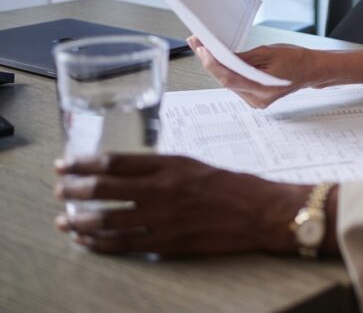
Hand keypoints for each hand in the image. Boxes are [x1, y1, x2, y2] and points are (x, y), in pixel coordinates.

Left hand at [54, 154, 308, 255]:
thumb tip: (128, 174)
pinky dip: (99, 243)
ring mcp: (162, 218)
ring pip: (107, 220)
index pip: (116, 162)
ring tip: (64, 221)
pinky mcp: (166, 242)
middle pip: (104, 189)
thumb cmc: (233, 185)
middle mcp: (162, 189)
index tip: (66, 163)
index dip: (85, 163)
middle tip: (59, 190)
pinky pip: (123, 244)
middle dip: (74, 190)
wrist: (259, 211)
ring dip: (79, 220)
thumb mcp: (195, 165)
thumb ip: (163, 168)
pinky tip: (86, 241)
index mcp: (170, 164)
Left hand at [189, 37, 331, 108]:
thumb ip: (244, 57)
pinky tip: (219, 59)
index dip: (212, 64)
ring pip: (229, 83)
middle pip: (226, 81)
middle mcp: (256, 99)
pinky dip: (227, 72)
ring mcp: (255, 101)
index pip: (229, 78)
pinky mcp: (254, 98)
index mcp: (262, 88)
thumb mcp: (269, 52)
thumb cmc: (296, 59)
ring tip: (204, 49)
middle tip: (196, 43)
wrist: (311, 70)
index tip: (202, 49)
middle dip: (210, 62)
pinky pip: (236, 84)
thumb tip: (221, 56)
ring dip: (216, 66)